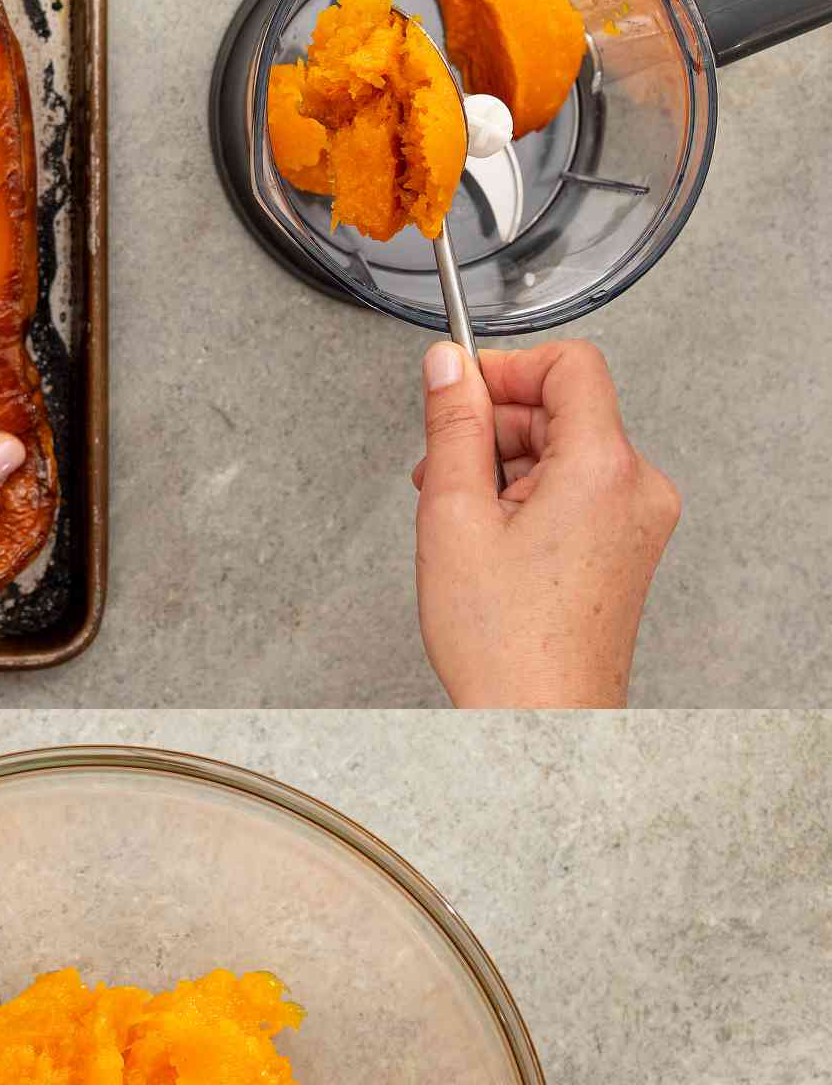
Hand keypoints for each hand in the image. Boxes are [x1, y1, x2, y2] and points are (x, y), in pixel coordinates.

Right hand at [412, 338, 680, 707]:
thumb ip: (452, 426)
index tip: (462, 390)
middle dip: (497, 428)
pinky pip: (580, 492)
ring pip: (569, 452)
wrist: (540, 720)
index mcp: (604, 468)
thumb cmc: (504, 643)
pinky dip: (533, 499)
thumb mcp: (454, 516)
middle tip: (443, 471)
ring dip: (509, 466)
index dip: (507, 368)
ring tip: (464, 520)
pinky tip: (492, 540)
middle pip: (566, 410)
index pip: (571, 364)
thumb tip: (448, 366)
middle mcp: (637, 488)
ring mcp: (640, 521)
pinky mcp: (629, 548)